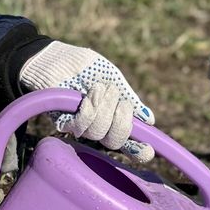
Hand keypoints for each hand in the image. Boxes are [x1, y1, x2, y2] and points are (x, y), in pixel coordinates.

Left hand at [18, 41, 155, 161]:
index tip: (149, 150)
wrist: (60, 58)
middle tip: (118, 101)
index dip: (139, 151)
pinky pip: (82, 126)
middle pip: (114, 142)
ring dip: (103, 107)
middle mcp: (100, 127)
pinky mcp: (65, 123)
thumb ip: (128, 98)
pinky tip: (87, 96)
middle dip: (121, 121)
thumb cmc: (87, 67)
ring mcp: (82, 127)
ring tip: (98, 88)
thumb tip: (149, 120)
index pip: (129, 143)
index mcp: (115, 118)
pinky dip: (89, 108)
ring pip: (98, 133)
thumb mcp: (113, 79)